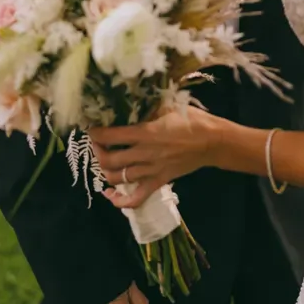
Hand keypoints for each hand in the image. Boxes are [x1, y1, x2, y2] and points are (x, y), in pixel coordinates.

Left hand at [91, 108, 217, 208]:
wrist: (212, 142)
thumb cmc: (192, 120)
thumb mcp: (168, 106)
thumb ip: (147, 106)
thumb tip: (129, 101)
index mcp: (146, 133)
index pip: (111, 136)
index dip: (96, 133)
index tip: (90, 129)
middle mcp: (145, 154)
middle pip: (109, 160)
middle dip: (97, 152)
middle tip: (96, 144)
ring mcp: (151, 171)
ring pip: (118, 178)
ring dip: (104, 171)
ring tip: (103, 161)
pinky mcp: (159, 181)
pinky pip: (136, 198)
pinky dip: (120, 201)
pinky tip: (110, 195)